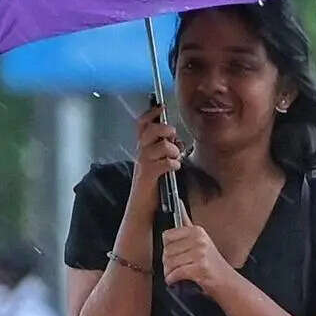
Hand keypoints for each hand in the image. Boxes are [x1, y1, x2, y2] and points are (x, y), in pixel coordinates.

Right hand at [131, 104, 184, 218]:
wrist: (142, 208)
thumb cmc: (153, 184)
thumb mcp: (156, 162)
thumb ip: (163, 149)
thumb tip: (175, 139)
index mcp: (142, 148)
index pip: (141, 125)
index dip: (150, 114)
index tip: (161, 106)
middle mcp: (140, 153)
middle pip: (150, 131)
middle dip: (165, 130)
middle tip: (173, 136)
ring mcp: (143, 165)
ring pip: (159, 146)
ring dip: (172, 149)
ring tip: (175, 157)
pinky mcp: (148, 177)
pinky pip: (163, 163)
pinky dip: (172, 163)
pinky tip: (174, 168)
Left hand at [161, 222, 234, 300]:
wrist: (226, 280)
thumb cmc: (212, 263)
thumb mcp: (202, 241)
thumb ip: (189, 226)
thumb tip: (180, 210)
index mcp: (197, 231)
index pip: (167, 235)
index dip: (167, 247)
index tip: (172, 253)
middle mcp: (199, 240)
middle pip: (167, 251)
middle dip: (166, 262)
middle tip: (173, 267)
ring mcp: (200, 254)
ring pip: (170, 263)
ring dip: (168, 272)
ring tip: (174, 274)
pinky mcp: (200, 268)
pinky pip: (176, 273)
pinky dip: (172, 279)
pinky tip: (175, 280)